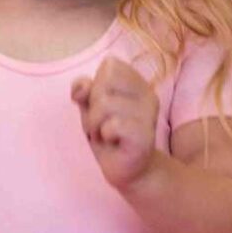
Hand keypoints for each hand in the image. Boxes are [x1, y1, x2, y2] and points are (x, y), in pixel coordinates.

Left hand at [72, 56, 160, 190]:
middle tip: (103, 123)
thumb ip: (84, 89)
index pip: (110, 65)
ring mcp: (149, 116)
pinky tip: (113, 142)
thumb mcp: (90, 105)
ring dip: (95, 123)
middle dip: (93, 105)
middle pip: (104, 82)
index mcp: (138, 83)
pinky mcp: (145, 137)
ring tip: (106, 134)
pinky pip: (112, 125)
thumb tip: (82, 87)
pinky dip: (104, 134)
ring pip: (104, 104)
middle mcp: (148, 95)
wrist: (127, 168)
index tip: (102, 106)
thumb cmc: (107, 132)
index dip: (96, 85)